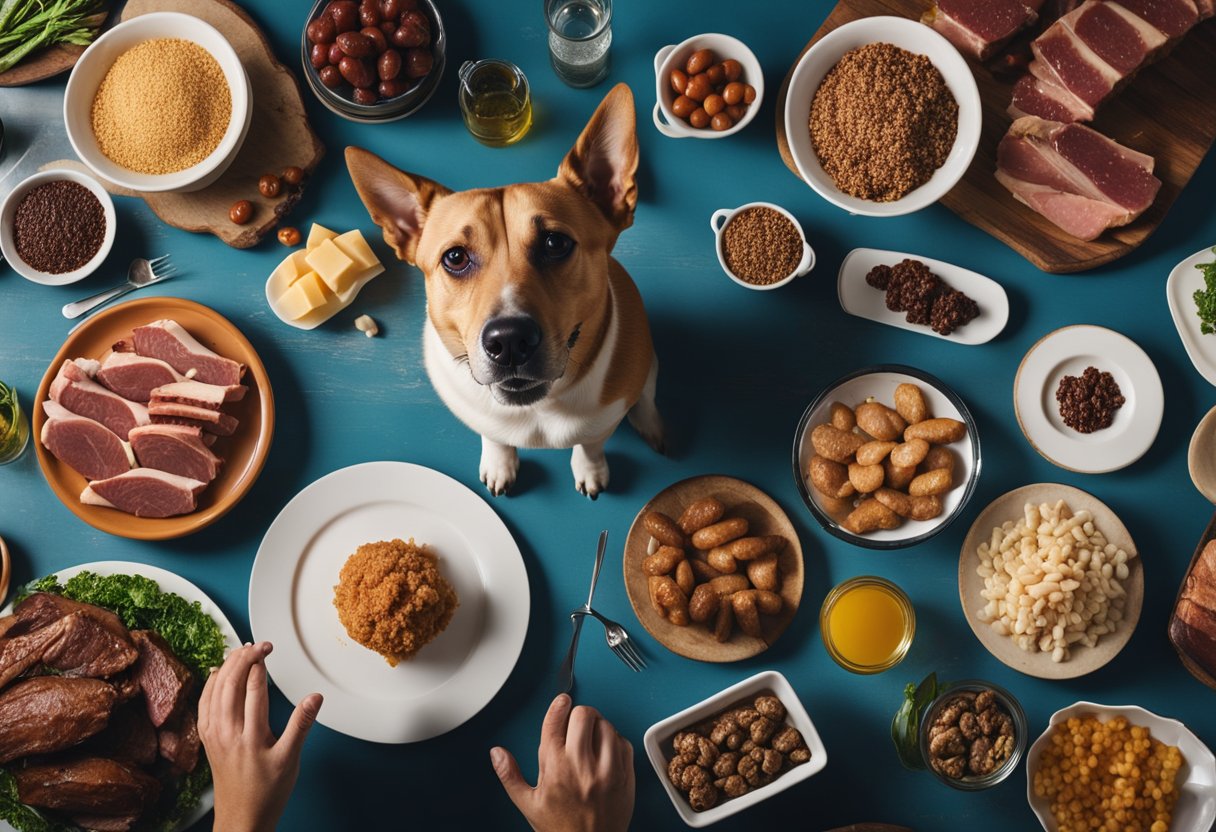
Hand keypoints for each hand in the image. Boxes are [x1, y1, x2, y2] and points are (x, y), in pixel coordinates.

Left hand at [198, 642, 322, 831]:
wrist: (242, 819)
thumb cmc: (267, 792)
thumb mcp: (290, 759)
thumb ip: (301, 725)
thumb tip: (314, 697)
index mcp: (250, 736)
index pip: (252, 688)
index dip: (259, 663)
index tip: (268, 648)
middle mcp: (227, 732)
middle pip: (230, 683)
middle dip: (243, 659)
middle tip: (258, 645)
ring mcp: (213, 735)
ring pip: (214, 691)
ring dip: (227, 667)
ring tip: (240, 651)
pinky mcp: (208, 739)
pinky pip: (204, 704)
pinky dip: (210, 685)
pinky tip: (217, 675)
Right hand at [491, 694, 634, 831]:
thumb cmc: (561, 830)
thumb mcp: (529, 804)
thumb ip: (509, 775)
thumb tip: (497, 753)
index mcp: (555, 768)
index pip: (556, 721)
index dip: (558, 706)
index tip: (561, 701)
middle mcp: (582, 765)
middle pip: (583, 715)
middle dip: (578, 715)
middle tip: (576, 724)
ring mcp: (607, 770)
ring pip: (606, 725)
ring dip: (598, 727)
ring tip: (591, 739)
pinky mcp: (626, 776)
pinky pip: (624, 742)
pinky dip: (615, 741)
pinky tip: (606, 752)